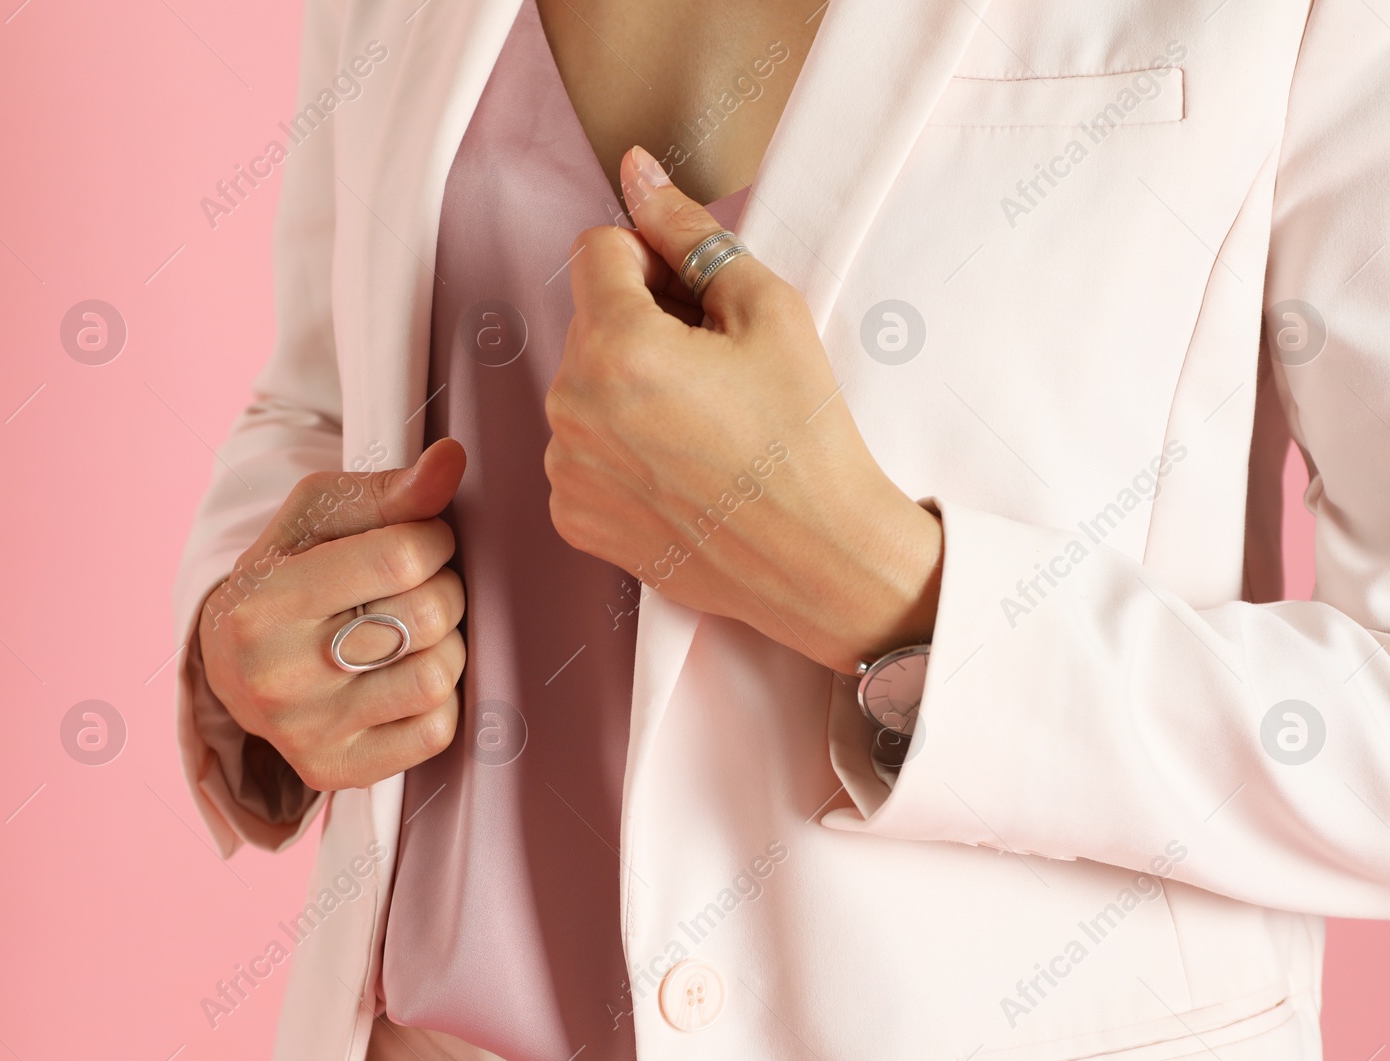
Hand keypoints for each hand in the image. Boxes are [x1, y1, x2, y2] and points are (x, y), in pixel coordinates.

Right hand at [198, 439, 468, 790]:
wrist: (230, 661)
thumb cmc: (287, 572)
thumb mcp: (319, 515)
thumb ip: (391, 488)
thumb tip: (453, 459)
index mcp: (264, 602)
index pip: (402, 557)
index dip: (433, 539)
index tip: (420, 541)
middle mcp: (277, 677)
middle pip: (427, 616)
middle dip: (444, 588)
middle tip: (420, 587)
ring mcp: (305, 732)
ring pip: (437, 677)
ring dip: (446, 645)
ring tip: (413, 632)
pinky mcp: (335, 771)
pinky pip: (436, 732)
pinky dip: (439, 699)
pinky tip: (407, 676)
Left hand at [543, 147, 942, 674]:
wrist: (822, 559)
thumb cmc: (805, 438)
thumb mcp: (768, 310)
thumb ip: (689, 234)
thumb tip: (637, 172)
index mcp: (615, 347)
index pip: (595, 250)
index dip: (650, 261)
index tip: (695, 301)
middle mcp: (571, 408)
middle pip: (589, 321)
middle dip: (642, 328)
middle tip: (714, 371)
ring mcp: (567, 470)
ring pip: (584, 387)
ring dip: (628, 390)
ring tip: (702, 428)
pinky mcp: (574, 519)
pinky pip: (582, 452)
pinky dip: (620, 451)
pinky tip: (680, 471)